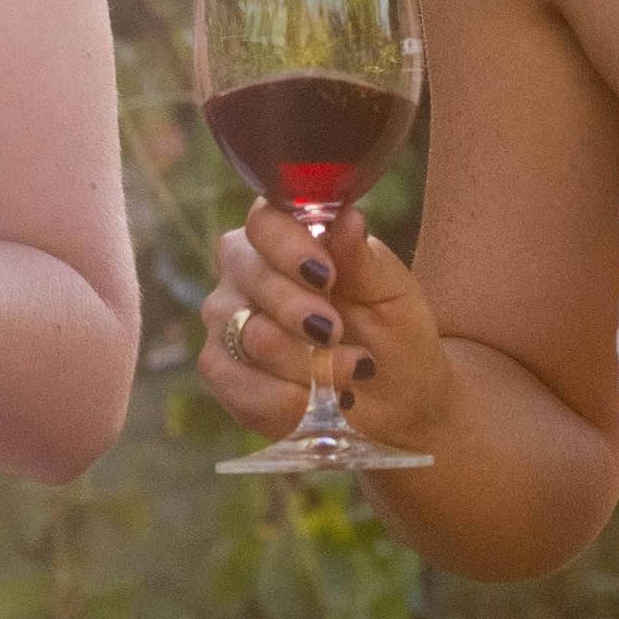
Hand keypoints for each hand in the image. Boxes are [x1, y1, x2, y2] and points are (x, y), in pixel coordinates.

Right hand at [194, 201, 446, 452]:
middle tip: (336, 333)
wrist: (397, 401)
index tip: (327, 276)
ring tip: (349, 371)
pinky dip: (282, 397)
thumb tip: (348, 218)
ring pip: (247, 333)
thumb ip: (364, 259)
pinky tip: (315, 399)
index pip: (264, 221)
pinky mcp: (222, 371)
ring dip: (303, 361)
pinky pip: (234, 382)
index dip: (289, 247)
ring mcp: (226, 321)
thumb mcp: (392, 295)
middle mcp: (246, 272)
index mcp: (288, 238)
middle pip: (248, 275)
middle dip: (296, 310)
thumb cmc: (394, 333)